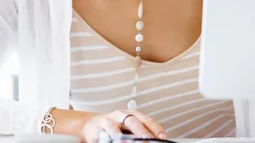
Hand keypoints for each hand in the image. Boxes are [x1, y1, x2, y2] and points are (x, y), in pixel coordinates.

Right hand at [52, 108, 166, 142]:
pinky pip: (102, 135)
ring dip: (120, 135)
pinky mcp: (96, 129)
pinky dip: (108, 139)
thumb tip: (159, 140)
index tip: (163, 137)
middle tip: (147, 139)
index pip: (146, 120)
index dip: (155, 128)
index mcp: (132, 115)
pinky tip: (112, 142)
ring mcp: (107, 121)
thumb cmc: (116, 128)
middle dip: (140, 130)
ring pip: (113, 126)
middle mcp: (120, 116)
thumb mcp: (130, 128)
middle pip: (132, 121)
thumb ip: (143, 132)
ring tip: (127, 142)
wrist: (91, 125)